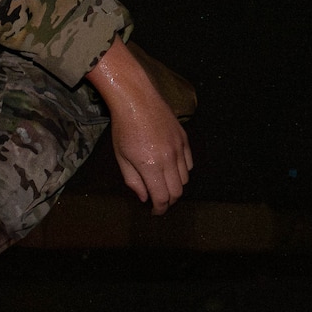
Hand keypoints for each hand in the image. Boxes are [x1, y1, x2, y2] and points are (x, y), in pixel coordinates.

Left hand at [88, 40, 192, 214]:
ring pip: (185, 179)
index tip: (155, 212)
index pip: (162, 197)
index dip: (159, 209)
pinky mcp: (184, 139)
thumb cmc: (124, 128)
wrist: (136, 99)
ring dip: (176, 187)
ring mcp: (179, 148)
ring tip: (164, 185)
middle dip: (168, 201)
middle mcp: (169, 159)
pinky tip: (172, 169)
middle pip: (177, 192)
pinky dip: (183, 171)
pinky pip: (190, 163)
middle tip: (159, 202)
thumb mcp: (121, 157)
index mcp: (150, 166)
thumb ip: (133, 180)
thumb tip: (145, 197)